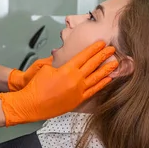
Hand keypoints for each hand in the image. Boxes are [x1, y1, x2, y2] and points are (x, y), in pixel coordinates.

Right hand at [0, 41, 118, 126]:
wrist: (32, 104)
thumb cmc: (36, 86)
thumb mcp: (46, 68)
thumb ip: (59, 65)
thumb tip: (67, 64)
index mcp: (67, 69)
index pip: (84, 56)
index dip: (94, 48)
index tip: (102, 43)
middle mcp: (75, 79)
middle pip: (92, 65)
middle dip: (103, 56)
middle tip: (112, 49)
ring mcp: (78, 91)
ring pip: (96, 78)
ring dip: (106, 70)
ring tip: (115, 63)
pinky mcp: (77, 100)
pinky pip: (93, 91)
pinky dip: (101, 84)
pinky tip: (108, 80)